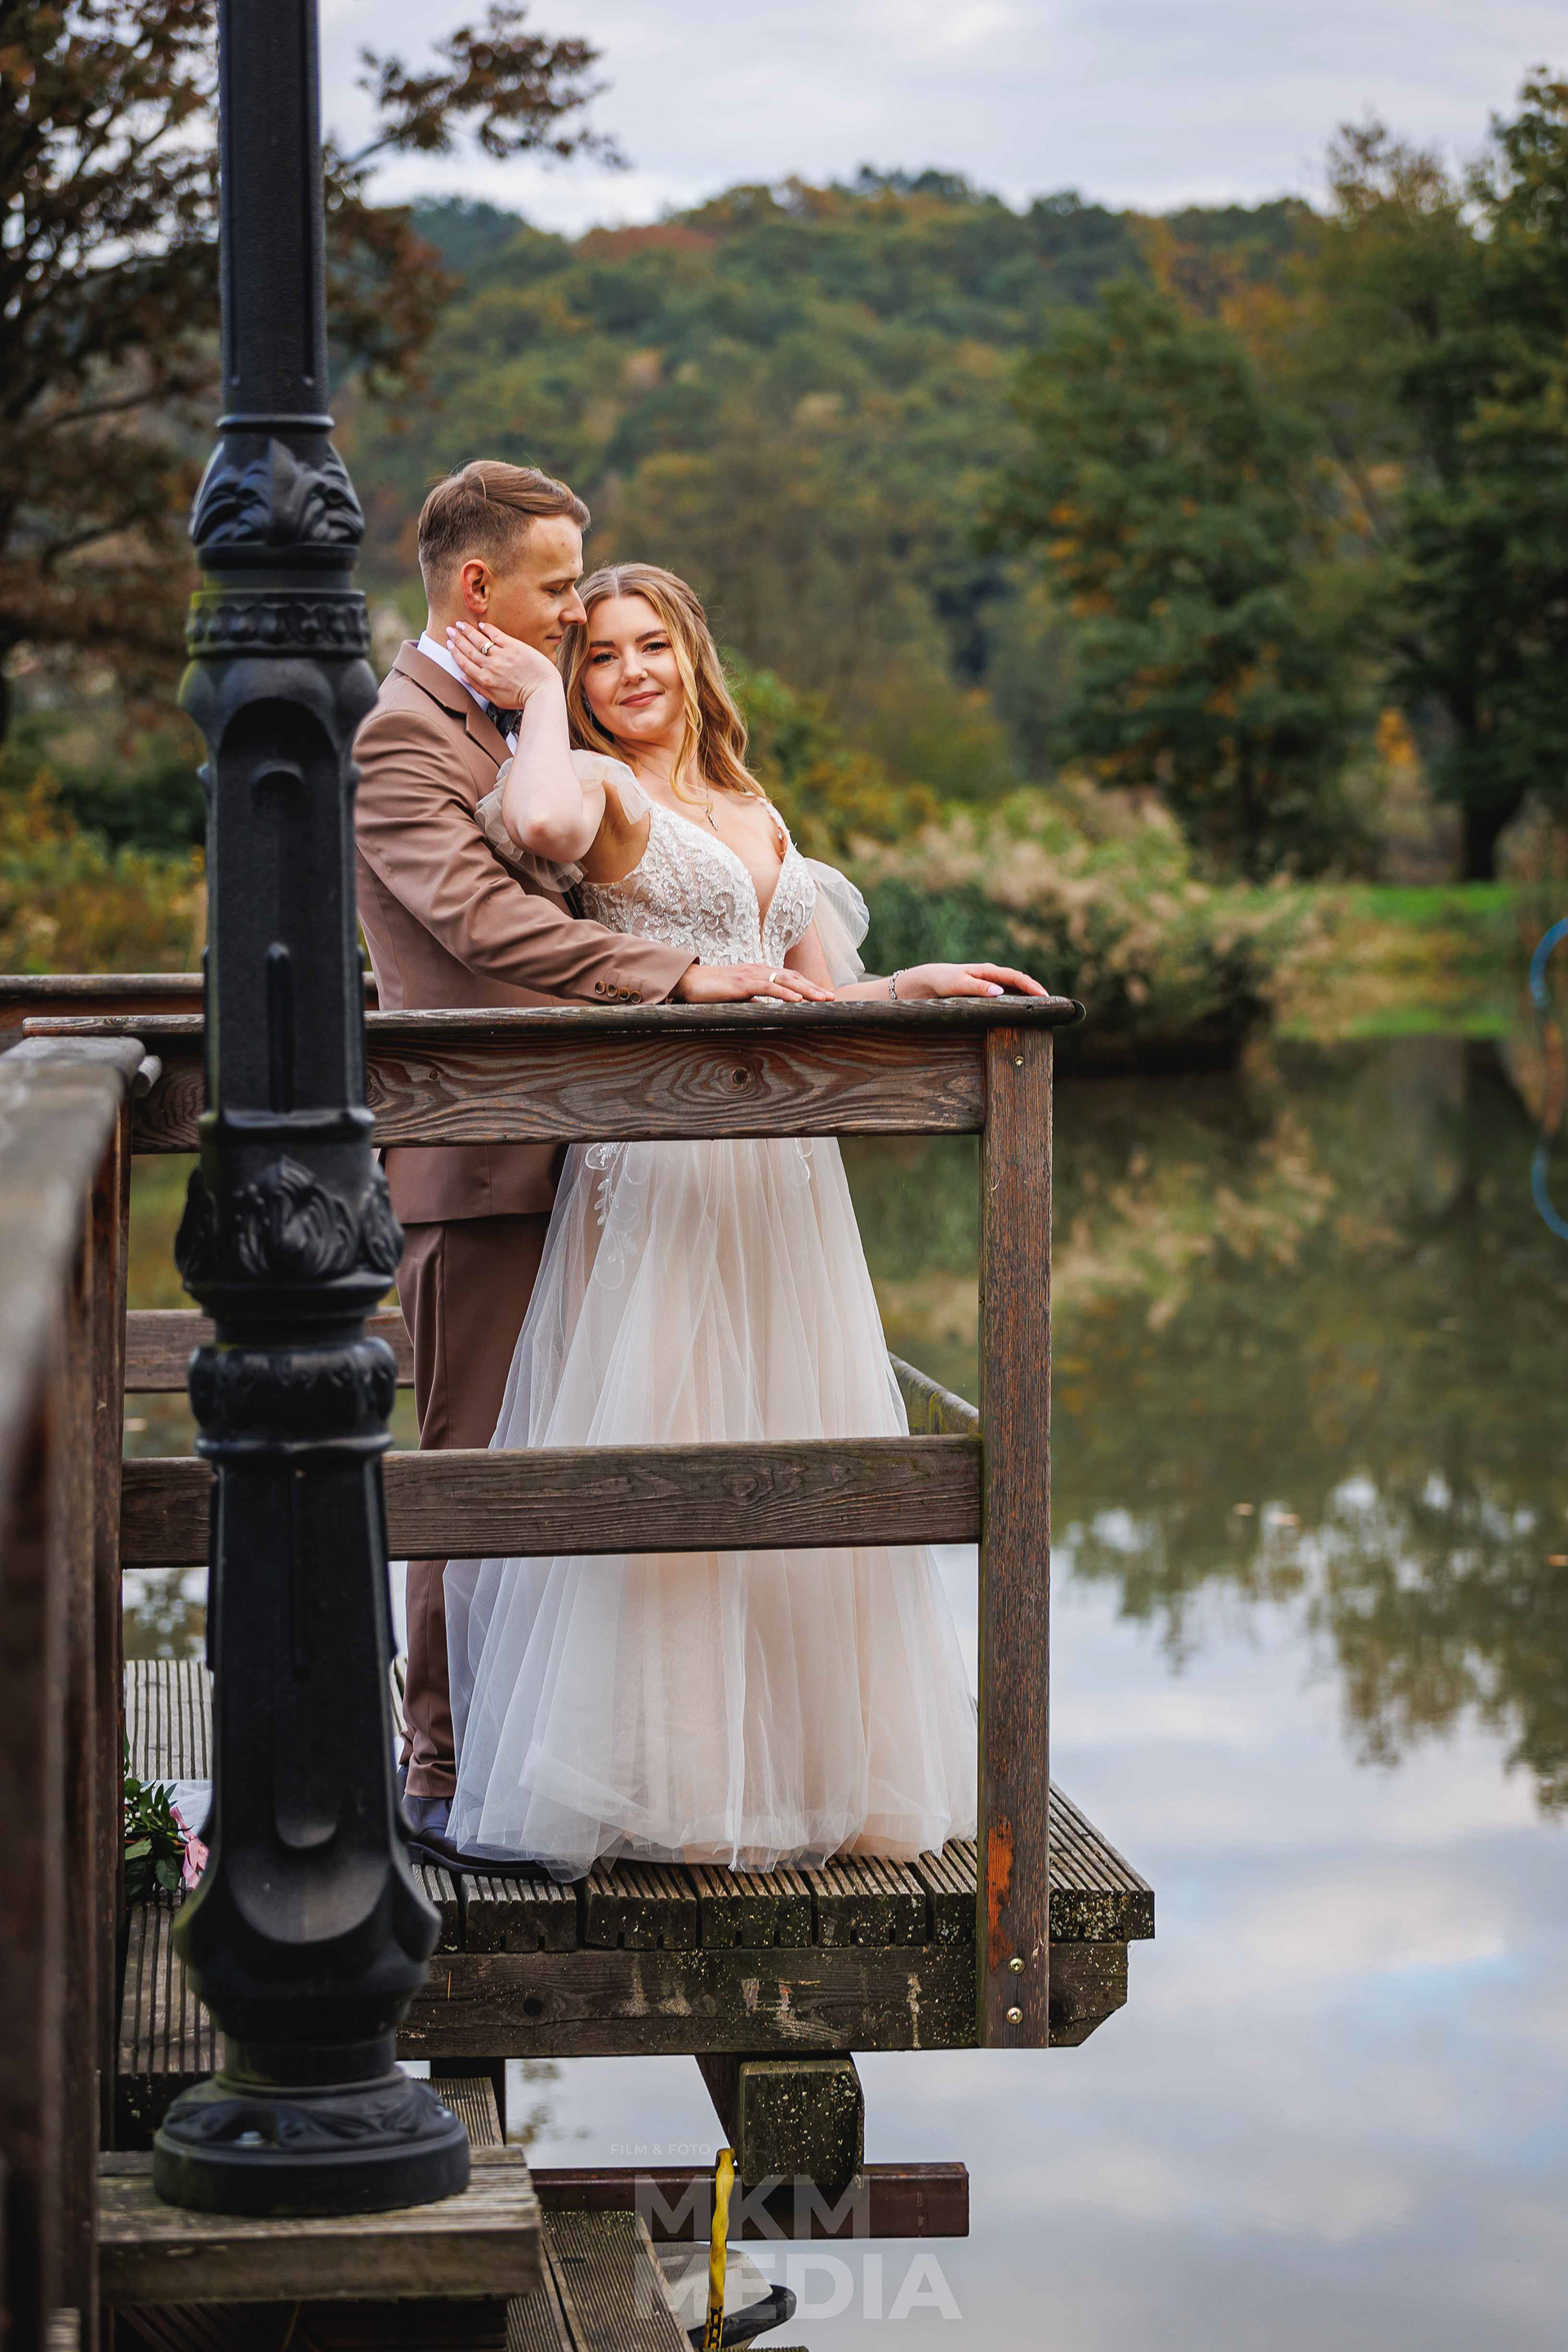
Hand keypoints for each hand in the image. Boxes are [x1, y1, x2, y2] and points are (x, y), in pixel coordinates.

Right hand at [446, 619, 561, 707]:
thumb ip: (478, 688)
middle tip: (450, 630)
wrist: (542, 692)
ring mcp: (501, 656)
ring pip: (479, 640)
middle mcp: (490, 666)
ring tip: (460, 624)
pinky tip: (481, 624)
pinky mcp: (514, 647)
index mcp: (484, 680)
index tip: (449, 644)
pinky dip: (487, 629)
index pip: (464, 663)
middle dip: (457, 639)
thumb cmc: (521, 698)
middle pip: (468, 650)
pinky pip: (496, 635)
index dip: (455, 652)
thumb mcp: (496, 699)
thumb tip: (463, 678)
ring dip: (467, 631)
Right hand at [674, 962, 833, 1004]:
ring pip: (785, 981)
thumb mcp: (738, 996)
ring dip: (806, 990)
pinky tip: (798, 1000)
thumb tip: (765, 1010)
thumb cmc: (711, 990)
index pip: (789, 977)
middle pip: (792, 977)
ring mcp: (751, 975)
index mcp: (759, 973)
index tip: (823, 995)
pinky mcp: (742, 983)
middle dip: (814, 987)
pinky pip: (768, 988)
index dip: (807, 985)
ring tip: (823, 999)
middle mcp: (758, 970)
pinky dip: (785, 994)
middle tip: (832, 998)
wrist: (690, 981)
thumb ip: (753, 1001)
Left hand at [895, 962, 1047, 1000]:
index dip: (1033, 987)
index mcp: (988, 971)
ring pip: (1014, 992)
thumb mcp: (957, 984)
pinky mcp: (984, 996)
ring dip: (1027, 1000)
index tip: (1046, 997)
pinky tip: (1021, 1016)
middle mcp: (991, 978)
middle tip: (1052, 1006)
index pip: (1017, 977)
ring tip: (1042, 1012)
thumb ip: (977, 988)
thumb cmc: (941, 981)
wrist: (925, 982)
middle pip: (1020, 983)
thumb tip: (1000, 992)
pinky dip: (1015, 1004)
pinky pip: (1005, 999)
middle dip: (1037, 993)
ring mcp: (989, 987)